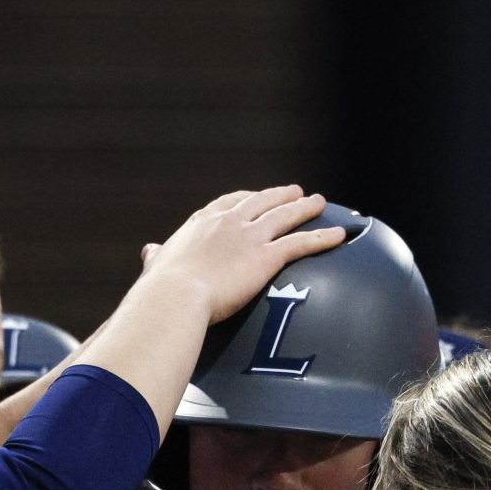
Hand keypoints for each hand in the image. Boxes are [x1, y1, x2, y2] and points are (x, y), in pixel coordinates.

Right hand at [137, 187, 344, 323]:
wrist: (174, 298)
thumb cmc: (161, 290)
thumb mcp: (156, 266)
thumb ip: (157, 256)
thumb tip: (149, 250)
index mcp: (201, 224)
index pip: (227, 203)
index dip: (244, 200)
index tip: (253, 198)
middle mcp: (228, 223)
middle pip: (261, 202)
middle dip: (279, 196)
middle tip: (295, 192)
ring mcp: (249, 237)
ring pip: (285, 216)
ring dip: (305, 207)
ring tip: (320, 202)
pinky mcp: (266, 257)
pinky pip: (301, 243)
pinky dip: (323, 237)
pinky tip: (340, 234)